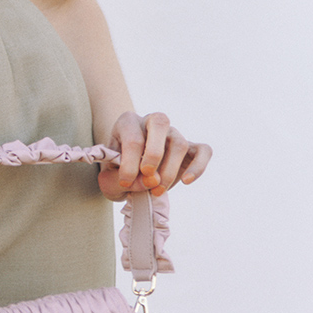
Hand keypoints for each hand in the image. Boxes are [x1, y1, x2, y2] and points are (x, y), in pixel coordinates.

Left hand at [97, 110, 211, 202]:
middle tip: (147, 176)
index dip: (130, 164)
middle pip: (160, 123)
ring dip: (169, 171)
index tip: (125, 183)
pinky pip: (203, 151)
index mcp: (128, 122)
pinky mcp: (191, 148)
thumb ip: (118, 179)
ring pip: (179, 143)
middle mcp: (151, 121)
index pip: (132, 138)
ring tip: (157, 190)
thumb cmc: (117, 173)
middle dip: (154, 153)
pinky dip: (198, 166)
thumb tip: (146, 181)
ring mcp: (173, 133)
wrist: (131, 176)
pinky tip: (186, 181)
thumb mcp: (108, 177)